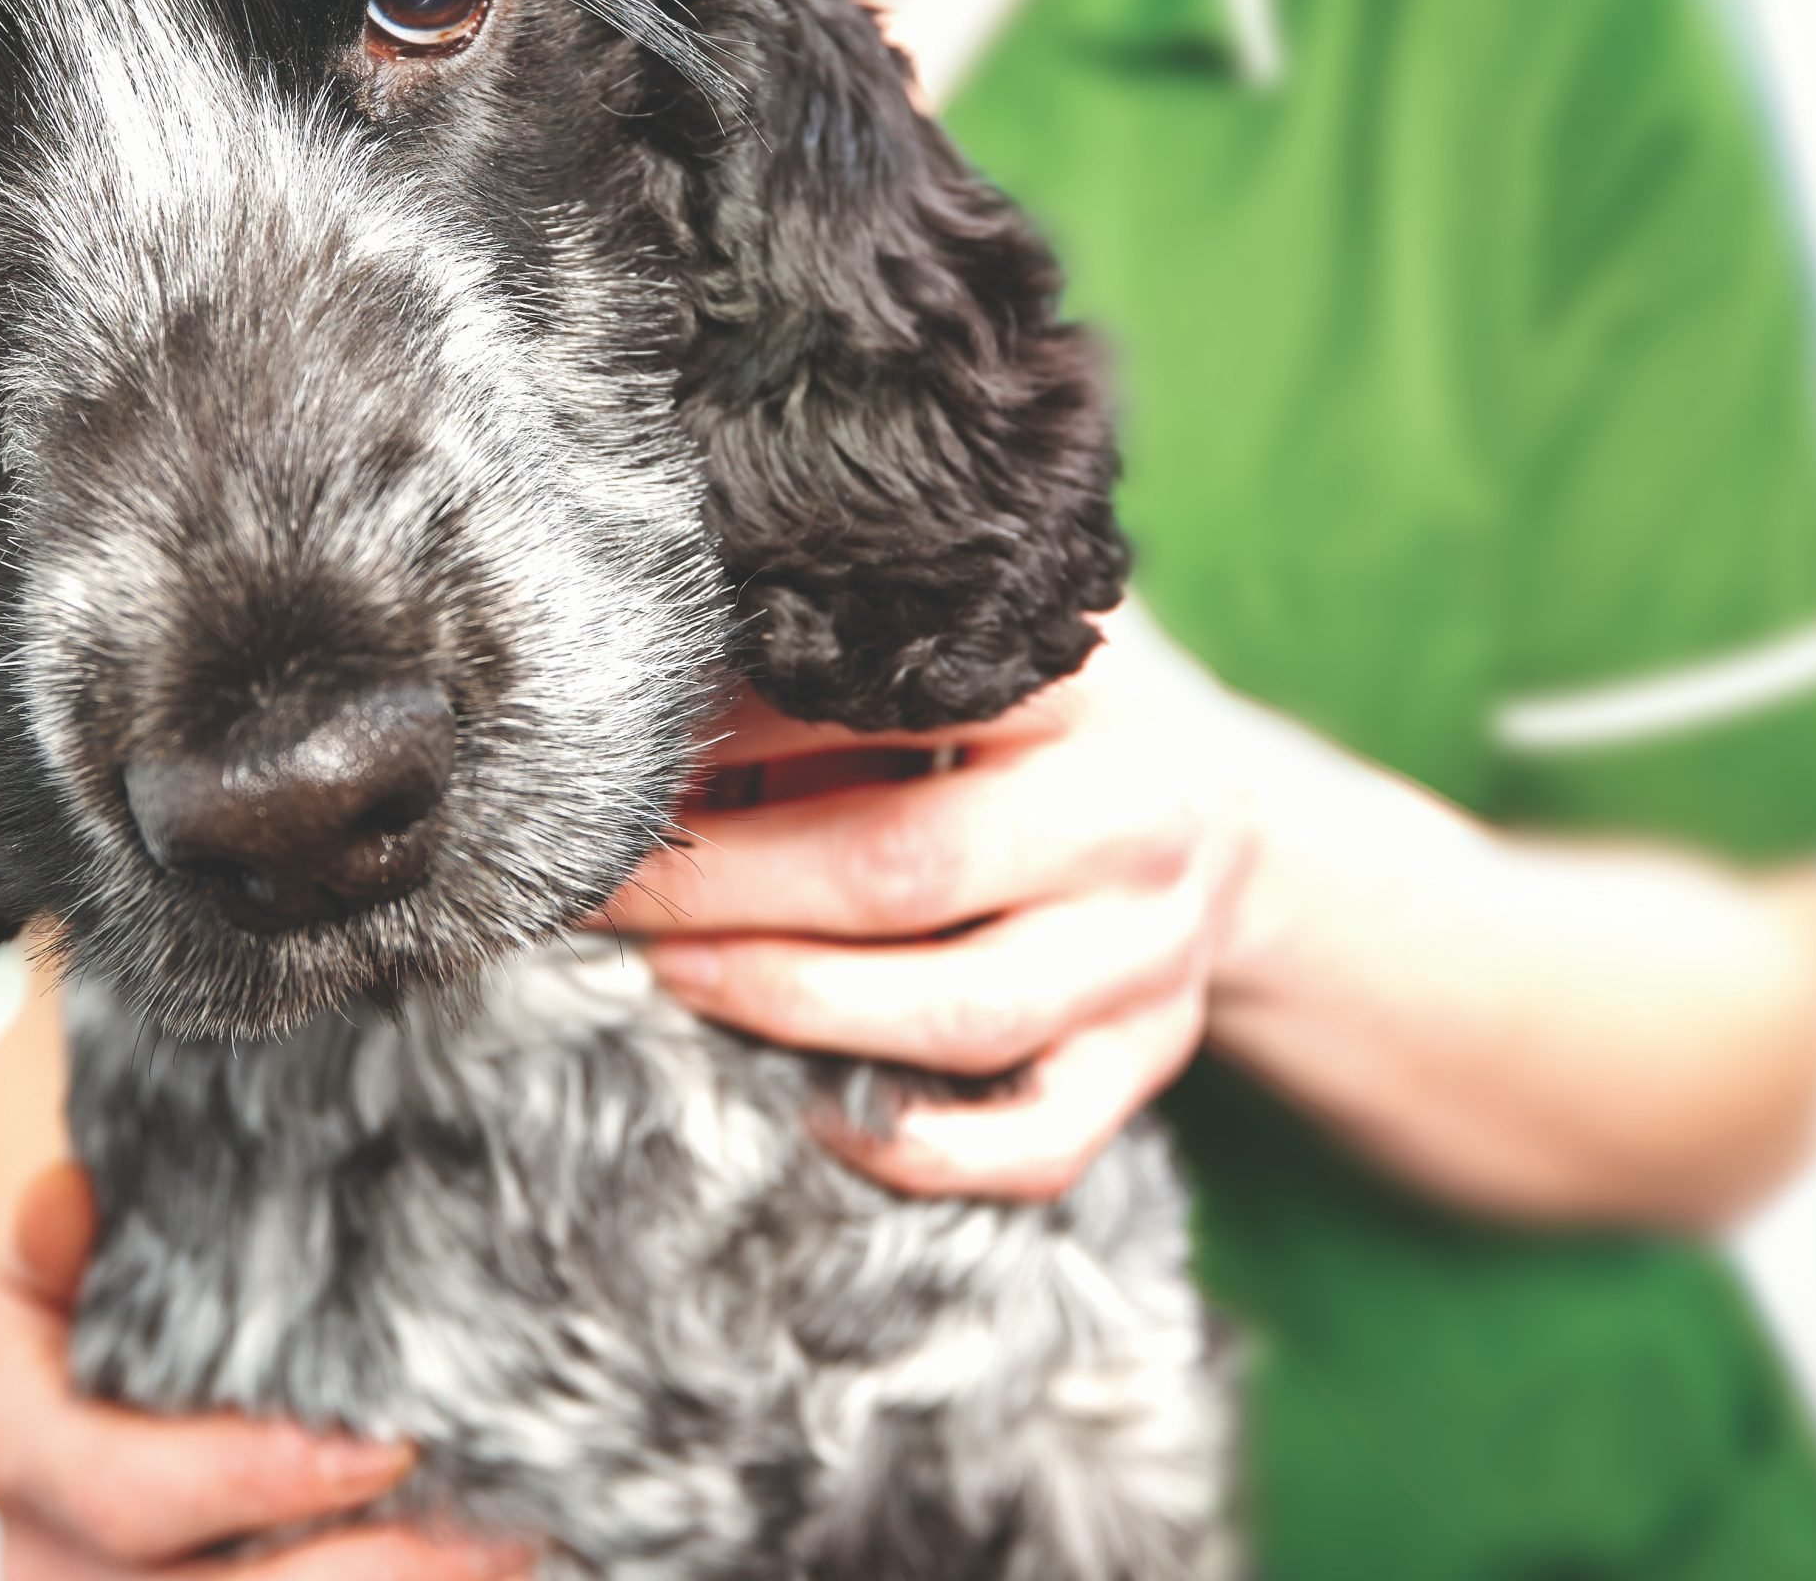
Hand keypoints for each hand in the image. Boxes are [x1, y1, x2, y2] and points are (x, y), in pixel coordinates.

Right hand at [0, 1146, 530, 1579]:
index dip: (249, 1483)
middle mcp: (51, 1562)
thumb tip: (64, 1196)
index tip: (381, 1452)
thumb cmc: (89, 1306)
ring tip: (503, 1551)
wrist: (72, 1385)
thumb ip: (63, 1236)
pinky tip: (471, 1571)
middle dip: (359, 1576)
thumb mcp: (60, 1256)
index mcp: (20, 1453)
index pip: (124, 1495)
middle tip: (487, 1531)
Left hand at [595, 603, 1271, 1200]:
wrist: (1213, 815)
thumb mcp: (967, 666)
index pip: (890, 709)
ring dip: (790, 1003)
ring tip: (672, 973)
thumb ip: (845, 677)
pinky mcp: (1153, 1058)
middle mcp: (1132, 820)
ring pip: (961, 1013)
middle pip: (902, 868)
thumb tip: (649, 715)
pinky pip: (1037, 1141)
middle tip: (601, 885)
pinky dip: (922, 1148)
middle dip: (728, 885)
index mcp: (1080, 688)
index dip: (738, 738)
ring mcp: (1153, 952)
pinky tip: (821, 1121)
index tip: (615, 753)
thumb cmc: (1033, 729)